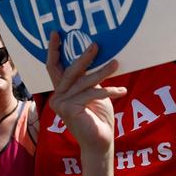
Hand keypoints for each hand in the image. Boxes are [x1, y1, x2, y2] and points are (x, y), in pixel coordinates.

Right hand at [46, 33, 126, 155]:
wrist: (100, 143)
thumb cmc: (98, 117)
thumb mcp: (94, 92)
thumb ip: (88, 78)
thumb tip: (95, 53)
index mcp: (61, 90)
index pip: (53, 67)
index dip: (54, 49)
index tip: (56, 32)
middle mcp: (57, 96)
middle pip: (69, 71)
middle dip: (84, 57)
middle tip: (96, 45)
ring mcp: (60, 104)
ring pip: (83, 82)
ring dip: (102, 72)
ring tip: (116, 63)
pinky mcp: (69, 110)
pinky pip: (91, 93)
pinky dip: (108, 91)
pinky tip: (121, 91)